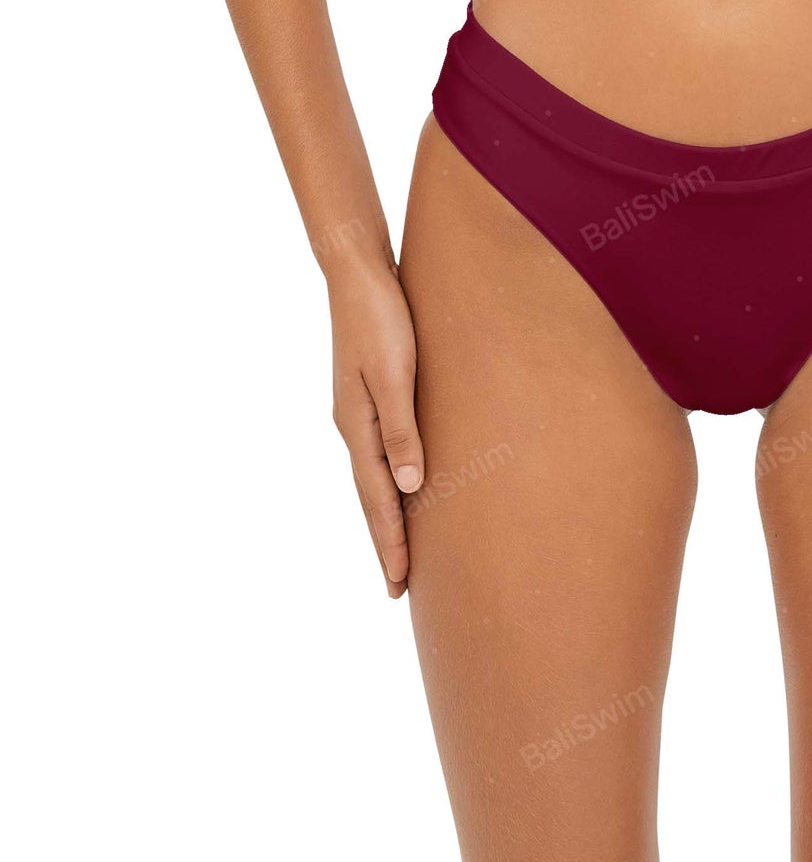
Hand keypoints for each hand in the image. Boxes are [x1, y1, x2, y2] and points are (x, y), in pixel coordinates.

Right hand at [330, 259, 424, 597]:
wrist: (359, 273)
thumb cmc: (382, 318)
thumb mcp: (396, 373)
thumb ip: (401, 428)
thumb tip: (409, 485)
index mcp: (357, 427)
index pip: (377, 499)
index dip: (389, 542)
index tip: (398, 585)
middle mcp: (353, 426)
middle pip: (371, 496)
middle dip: (385, 541)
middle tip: (397, 588)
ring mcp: (358, 411)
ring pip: (375, 477)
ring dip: (387, 514)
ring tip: (400, 548)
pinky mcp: (369, 394)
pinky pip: (380, 451)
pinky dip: (389, 479)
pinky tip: (402, 485)